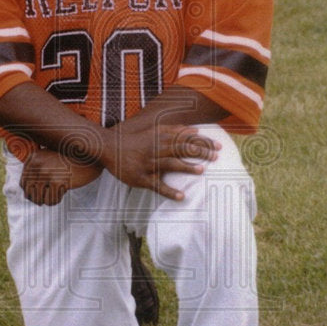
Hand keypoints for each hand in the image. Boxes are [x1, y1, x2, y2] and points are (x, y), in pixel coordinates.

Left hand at [20, 149, 101, 205]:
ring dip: (47, 200)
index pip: (23, 182)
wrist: (91, 156)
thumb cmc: (72, 158)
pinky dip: (56, 200)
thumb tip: (27, 194)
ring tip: (56, 194)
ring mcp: (47, 174)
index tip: (39, 194)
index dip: (30, 192)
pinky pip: (51, 201)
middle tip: (47, 198)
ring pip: (38, 199)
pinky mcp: (57, 182)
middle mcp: (37, 165)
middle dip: (37, 199)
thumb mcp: (51, 157)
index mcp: (34, 158)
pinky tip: (64, 192)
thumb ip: (38, 169)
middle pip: (29, 192)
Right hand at [101, 122, 219, 199]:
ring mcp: (148, 163)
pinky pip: (157, 185)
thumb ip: (174, 130)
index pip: (186, 138)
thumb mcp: (153, 131)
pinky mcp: (141, 178)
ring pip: (170, 164)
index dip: (203, 141)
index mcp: (160, 136)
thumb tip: (195, 129)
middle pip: (181, 149)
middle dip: (200, 152)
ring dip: (186, 167)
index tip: (218, 145)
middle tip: (216, 156)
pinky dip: (170, 191)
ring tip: (202, 170)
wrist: (109, 147)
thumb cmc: (135, 140)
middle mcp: (156, 148)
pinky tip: (182, 196)